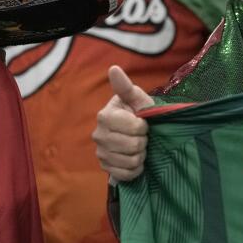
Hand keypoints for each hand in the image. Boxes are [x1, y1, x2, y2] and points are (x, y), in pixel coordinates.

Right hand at [93, 66, 154, 181]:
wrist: (135, 134)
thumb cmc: (138, 114)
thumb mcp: (137, 99)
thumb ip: (126, 87)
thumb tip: (113, 68)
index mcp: (104, 116)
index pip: (135, 127)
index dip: (144, 126)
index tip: (143, 122)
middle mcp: (98, 135)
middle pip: (133, 146)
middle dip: (143, 142)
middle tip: (142, 136)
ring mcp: (100, 153)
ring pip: (131, 161)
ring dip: (141, 156)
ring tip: (138, 148)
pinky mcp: (104, 167)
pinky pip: (126, 174)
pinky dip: (135, 169)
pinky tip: (135, 160)